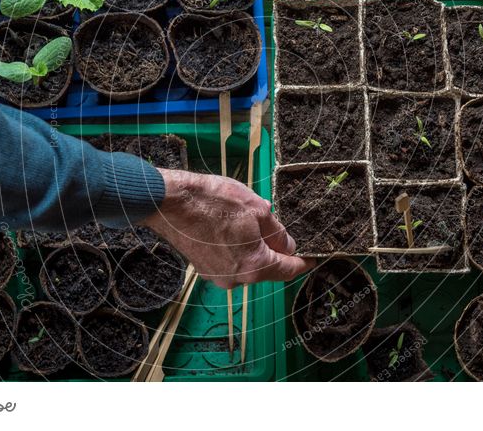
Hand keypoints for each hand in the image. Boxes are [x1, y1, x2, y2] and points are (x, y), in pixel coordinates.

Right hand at [143, 169, 315, 288]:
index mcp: (254, 267)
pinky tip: (227, 225)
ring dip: (252, 246)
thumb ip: (277, 232)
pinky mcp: (203, 268)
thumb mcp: (257, 209)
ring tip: (245, 218)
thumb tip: (287, 245)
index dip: (303, 262)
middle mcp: (236, 279)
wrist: (170, 202)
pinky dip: (234, 247)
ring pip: (246, 263)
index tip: (312, 258)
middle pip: (266, 268)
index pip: (288, 270)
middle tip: (273, 224)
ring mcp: (217, 276)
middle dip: (273, 249)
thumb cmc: (213, 202)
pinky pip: (229, 260)